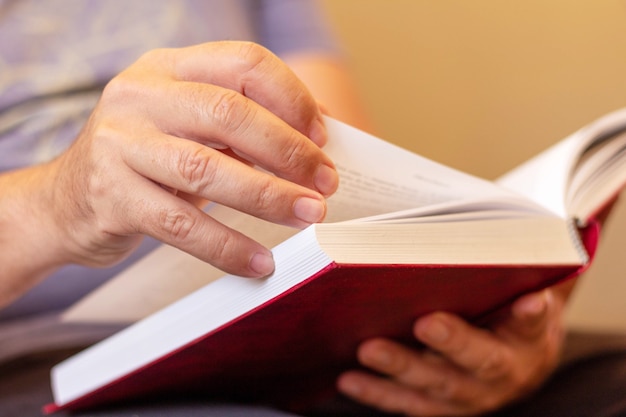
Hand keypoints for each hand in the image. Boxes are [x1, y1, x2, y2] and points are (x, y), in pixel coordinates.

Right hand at [34, 41, 337, 277]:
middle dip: (288, 151)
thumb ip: (244, 125)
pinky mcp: (111, 196)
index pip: (243, 63)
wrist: (66, 202)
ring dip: (268, 195)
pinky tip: (260, 262)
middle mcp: (140, 95)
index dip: (292, 99)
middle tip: (325, 183)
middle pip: (228, 112)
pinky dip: (227, 246)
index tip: (322, 138)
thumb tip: (319, 135)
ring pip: (206, 167)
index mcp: (168, 67)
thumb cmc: (147, 161)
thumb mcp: (189, 126)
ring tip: (309, 214)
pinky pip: (181, 224)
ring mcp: (120, 143)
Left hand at [337, 285, 569, 415]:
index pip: (532, 323)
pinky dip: (378, 393)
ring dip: (401, 369)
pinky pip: (409, 403)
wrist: (517, 359)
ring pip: (437, 387)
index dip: (529, 314)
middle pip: (480, 360)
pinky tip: (349, 379)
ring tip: (368, 350)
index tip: (529, 301)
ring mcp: (471, 397)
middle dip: (451, 342)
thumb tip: (500, 249)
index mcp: (528, 339)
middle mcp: (504, 375)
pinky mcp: (443, 407)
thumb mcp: (522, 289)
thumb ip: (512, 271)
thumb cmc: (508, 309)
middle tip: (423, 323)